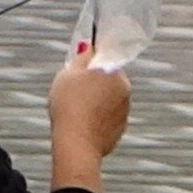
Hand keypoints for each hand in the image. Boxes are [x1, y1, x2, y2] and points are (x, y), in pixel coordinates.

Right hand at [48, 44, 130, 160]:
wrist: (76, 144)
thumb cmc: (70, 106)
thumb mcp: (68, 74)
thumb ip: (81, 59)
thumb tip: (88, 48)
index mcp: (115, 74)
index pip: (105, 60)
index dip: (89, 65)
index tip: (77, 71)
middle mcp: (125, 92)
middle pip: (108, 81)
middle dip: (93, 84)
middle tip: (72, 92)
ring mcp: (124, 112)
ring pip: (108, 101)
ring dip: (96, 102)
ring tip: (75, 110)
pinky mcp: (119, 131)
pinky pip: (107, 119)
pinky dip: (97, 120)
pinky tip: (82, 124)